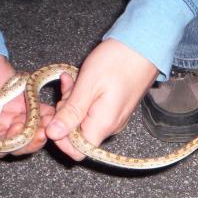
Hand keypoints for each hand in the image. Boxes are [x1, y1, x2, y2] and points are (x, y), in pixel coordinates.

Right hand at [0, 53, 53, 157]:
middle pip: (17, 143)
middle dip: (30, 140)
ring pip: (29, 130)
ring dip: (41, 128)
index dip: (8, 146)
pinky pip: (36, 113)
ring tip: (50, 121)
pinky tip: (52, 111)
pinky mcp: (23, 103)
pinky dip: (45, 114)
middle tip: (42, 132)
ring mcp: (11, 116)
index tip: (17, 133)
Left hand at [46, 39, 158, 159]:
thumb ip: (71, 113)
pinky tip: (77, 81)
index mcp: (103, 125)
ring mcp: (114, 118)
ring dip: (72, 102)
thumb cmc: (118, 62)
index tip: (53, 116)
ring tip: (70, 80)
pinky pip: (92, 110)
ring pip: (83, 120)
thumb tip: (53, 134)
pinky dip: (81, 97)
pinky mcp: (114, 108)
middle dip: (64, 114)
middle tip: (64, 90)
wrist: (144, 46)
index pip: (77, 151)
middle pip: (78, 135)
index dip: (60, 138)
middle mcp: (110, 127)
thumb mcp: (87, 85)